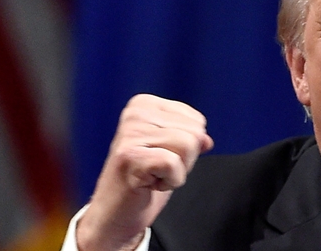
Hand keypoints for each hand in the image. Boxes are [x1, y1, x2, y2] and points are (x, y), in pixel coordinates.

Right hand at [76, 94, 214, 250]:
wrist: (114, 215)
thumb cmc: (142, 182)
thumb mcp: (171, 152)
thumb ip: (191, 138)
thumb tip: (206, 140)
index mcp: (145, 105)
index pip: (197, 121)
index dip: (188, 147)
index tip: (161, 157)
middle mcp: (135, 113)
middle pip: (195, 133)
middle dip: (184, 159)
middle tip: (156, 169)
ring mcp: (130, 134)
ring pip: (188, 146)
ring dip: (177, 171)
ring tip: (152, 175)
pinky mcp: (129, 157)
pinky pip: (174, 164)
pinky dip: (170, 181)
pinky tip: (149, 184)